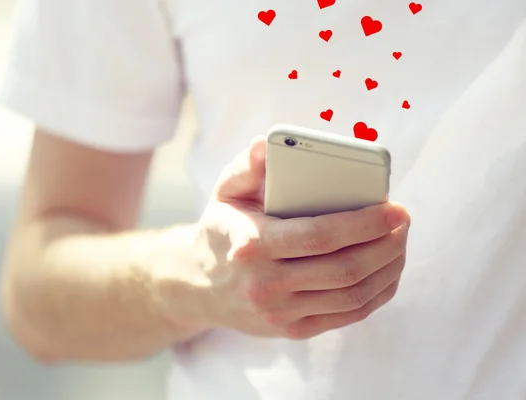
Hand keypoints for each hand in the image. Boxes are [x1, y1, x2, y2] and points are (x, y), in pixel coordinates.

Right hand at [164, 137, 409, 340]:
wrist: (199, 284)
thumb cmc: (223, 228)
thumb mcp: (225, 191)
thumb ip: (247, 166)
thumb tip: (267, 145)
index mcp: (251, 245)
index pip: (318, 237)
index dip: (364, 224)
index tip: (394, 209)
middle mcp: (265, 285)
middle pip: (344, 269)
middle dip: (386, 245)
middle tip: (404, 222)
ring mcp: (279, 313)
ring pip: (352, 296)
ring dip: (388, 269)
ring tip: (400, 242)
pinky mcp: (292, 330)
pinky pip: (347, 315)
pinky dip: (377, 293)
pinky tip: (387, 271)